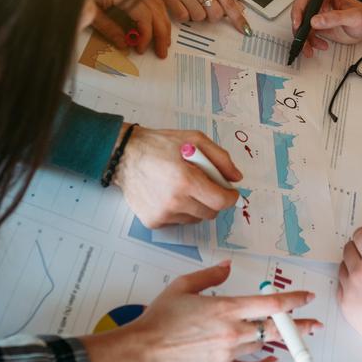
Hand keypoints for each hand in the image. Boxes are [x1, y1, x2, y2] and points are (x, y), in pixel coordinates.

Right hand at [83, 262, 320, 361]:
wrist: (143, 349)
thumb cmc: (160, 316)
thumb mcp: (184, 285)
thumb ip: (210, 276)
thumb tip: (227, 265)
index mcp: (226, 307)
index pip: (270, 304)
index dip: (293, 300)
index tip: (308, 297)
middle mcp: (232, 330)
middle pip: (275, 328)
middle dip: (298, 325)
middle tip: (315, 324)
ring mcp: (227, 353)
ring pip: (262, 345)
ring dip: (278, 341)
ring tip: (292, 337)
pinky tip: (272, 361)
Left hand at [92, 0, 171, 58]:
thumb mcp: (88, 10)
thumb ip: (107, 28)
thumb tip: (123, 45)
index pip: (144, 15)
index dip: (146, 34)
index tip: (140, 48)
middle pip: (157, 9)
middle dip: (161, 32)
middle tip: (161, 51)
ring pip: (158, 3)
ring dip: (163, 23)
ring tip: (164, 41)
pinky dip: (158, 12)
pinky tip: (159, 23)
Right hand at [113, 126, 242, 226]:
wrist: (125, 155)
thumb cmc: (160, 145)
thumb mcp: (195, 139)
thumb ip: (220, 159)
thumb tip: (236, 178)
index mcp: (186, 180)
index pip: (220, 201)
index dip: (230, 197)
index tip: (230, 192)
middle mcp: (174, 201)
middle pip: (210, 213)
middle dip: (214, 200)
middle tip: (205, 185)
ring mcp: (162, 214)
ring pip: (195, 219)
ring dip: (196, 206)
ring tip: (183, 187)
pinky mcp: (153, 221)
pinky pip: (178, 221)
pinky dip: (180, 211)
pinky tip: (170, 194)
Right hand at [159, 0, 251, 33]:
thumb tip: (234, 3)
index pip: (228, 2)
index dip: (238, 18)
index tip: (245, 28)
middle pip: (215, 13)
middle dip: (213, 16)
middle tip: (206, 9)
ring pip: (199, 17)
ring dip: (196, 15)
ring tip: (189, 3)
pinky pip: (183, 16)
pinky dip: (183, 15)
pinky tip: (180, 5)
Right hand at [290, 0, 361, 56]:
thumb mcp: (352, 17)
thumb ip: (335, 18)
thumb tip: (316, 20)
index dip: (298, 10)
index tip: (298, 23)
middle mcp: (319, 0)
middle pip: (299, 12)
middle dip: (299, 28)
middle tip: (301, 38)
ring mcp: (318, 12)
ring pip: (301, 25)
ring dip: (304, 38)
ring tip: (309, 47)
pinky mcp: (318, 24)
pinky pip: (307, 33)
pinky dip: (310, 41)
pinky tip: (320, 45)